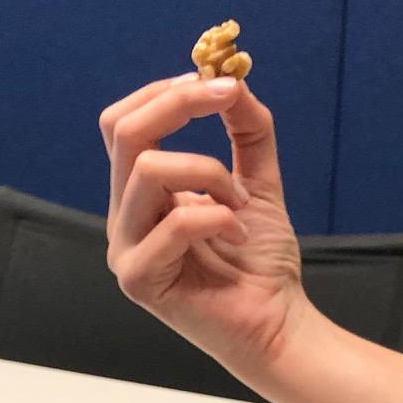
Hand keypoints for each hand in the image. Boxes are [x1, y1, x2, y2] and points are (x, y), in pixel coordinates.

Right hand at [99, 74, 312, 379]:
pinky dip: (218, 216)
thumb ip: (247, 131)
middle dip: (180, 103)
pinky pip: (174, 222)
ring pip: (148, 169)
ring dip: (209, 172)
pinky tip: (237, 233)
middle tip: (227, 97)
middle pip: (124, 132)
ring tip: (239, 203)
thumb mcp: (257, 182)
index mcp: (140, 194)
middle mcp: (124, 217)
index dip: (166, 92)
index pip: (124, 123)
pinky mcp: (139, 279)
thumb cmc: (261, 263)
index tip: (218, 83)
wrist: (279, 324)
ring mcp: (126, 249)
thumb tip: (235, 79)